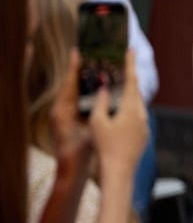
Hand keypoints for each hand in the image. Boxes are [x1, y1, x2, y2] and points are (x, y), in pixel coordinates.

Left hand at [50, 50, 93, 183]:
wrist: (72, 171)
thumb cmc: (79, 151)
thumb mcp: (89, 128)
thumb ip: (95, 109)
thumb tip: (102, 89)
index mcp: (63, 109)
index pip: (69, 83)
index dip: (74, 67)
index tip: (77, 51)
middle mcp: (61, 110)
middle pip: (72, 84)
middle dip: (80, 70)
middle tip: (90, 55)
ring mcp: (65, 115)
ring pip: (75, 92)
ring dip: (84, 80)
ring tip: (96, 67)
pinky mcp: (70, 120)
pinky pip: (78, 100)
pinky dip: (86, 92)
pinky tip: (98, 88)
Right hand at [89, 50, 148, 182]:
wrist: (119, 171)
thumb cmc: (106, 147)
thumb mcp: (97, 122)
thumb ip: (100, 102)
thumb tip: (104, 88)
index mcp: (131, 108)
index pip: (131, 80)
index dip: (130, 64)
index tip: (131, 49)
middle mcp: (142, 114)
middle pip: (135, 92)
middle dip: (129, 80)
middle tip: (124, 67)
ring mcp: (145, 125)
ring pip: (137, 105)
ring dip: (128, 97)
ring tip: (119, 89)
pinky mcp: (144, 135)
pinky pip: (137, 117)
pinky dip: (129, 111)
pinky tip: (121, 114)